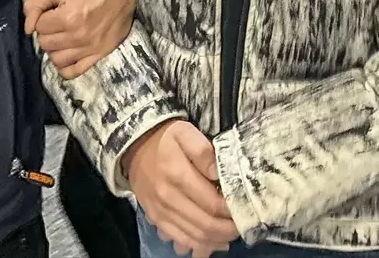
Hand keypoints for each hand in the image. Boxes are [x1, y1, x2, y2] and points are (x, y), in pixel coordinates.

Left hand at [23, 0, 136, 79]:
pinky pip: (74, 71)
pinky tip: (65, 54)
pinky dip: (65, 66)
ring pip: (56, 59)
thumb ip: (35, 4)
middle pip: (45, 44)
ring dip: (53, 48)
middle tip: (56, 23)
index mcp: (67, 18)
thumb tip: (28, 28)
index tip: (51, 11)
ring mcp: (89, 48)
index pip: (38, 27)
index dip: (42, 17)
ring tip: (60, 37)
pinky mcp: (99, 54)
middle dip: (46, 32)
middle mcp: (78, 36)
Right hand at [123, 120, 238, 257]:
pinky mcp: (156, 218)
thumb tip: (217, 173)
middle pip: (205, 224)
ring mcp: (161, 211)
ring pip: (195, 236)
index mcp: (177, 175)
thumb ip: (203, 151)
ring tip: (231, 233)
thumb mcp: (184, 132)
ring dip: (217, 239)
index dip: (232, 210)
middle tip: (242, 224)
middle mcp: (168, 198)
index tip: (244, 208)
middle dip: (228, 229)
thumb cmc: (165, 139)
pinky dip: (198, 245)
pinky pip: (179, 239)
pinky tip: (212, 242)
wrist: (134, 146)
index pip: (212, 203)